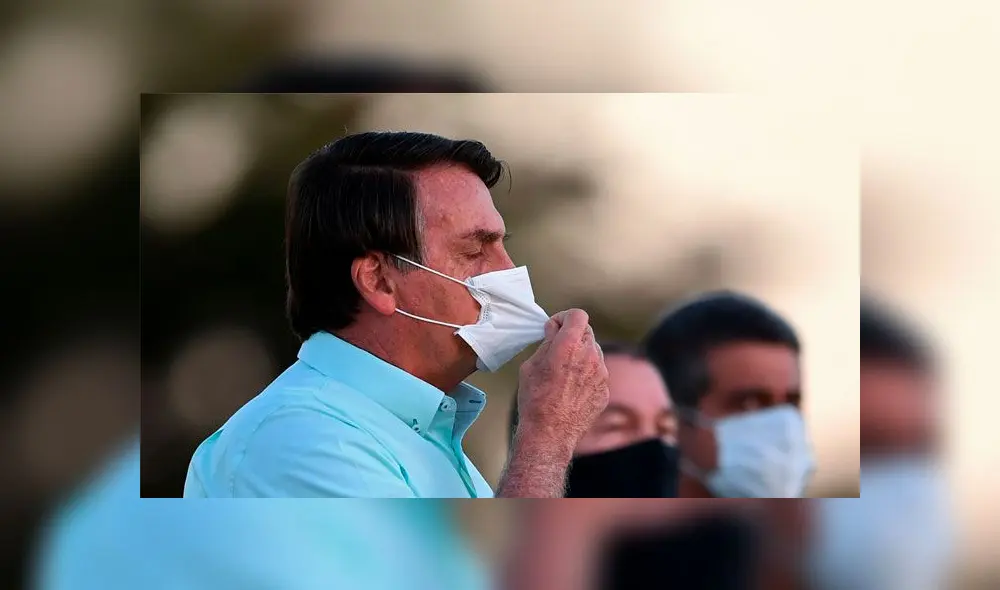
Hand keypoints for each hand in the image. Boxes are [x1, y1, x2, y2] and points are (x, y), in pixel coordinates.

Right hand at [515, 309, 609, 452]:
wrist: (550, 433)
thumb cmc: (536, 399)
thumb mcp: (531, 365)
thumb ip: (548, 343)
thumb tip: (555, 332)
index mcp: (569, 345)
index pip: (577, 315)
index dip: (563, 318)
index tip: (555, 329)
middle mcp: (590, 356)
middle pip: (587, 331)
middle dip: (572, 336)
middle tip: (557, 349)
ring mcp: (601, 373)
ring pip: (594, 352)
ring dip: (580, 355)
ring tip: (563, 373)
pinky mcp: (605, 389)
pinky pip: (597, 372)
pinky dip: (586, 374)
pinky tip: (571, 389)